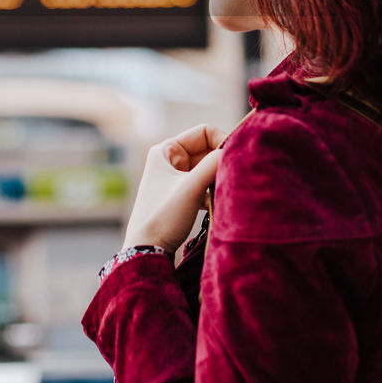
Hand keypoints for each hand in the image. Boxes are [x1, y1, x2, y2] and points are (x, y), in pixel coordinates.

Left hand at [123, 124, 228, 252]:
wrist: (146, 251)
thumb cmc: (163, 216)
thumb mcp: (191, 188)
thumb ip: (213, 165)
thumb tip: (234, 150)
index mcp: (166, 150)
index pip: (204, 132)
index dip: (222, 141)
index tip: (235, 159)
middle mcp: (169, 159)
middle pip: (207, 150)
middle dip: (221, 162)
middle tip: (233, 177)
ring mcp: (175, 177)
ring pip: (207, 168)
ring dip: (218, 178)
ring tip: (223, 191)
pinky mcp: (181, 194)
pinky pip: (204, 184)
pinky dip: (213, 191)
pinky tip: (216, 203)